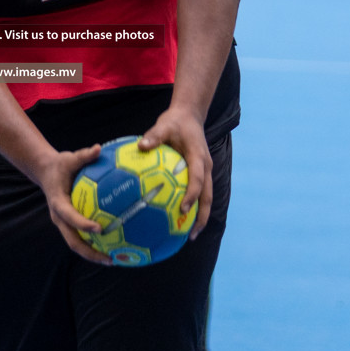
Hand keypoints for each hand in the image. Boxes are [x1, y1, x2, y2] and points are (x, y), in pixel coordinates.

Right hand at [38, 145, 113, 264]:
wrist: (45, 172)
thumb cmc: (60, 165)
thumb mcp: (70, 158)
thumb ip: (84, 155)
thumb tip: (98, 148)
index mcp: (58, 203)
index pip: (70, 217)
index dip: (82, 224)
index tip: (98, 228)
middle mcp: (60, 217)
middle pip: (73, 241)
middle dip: (90, 252)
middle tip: (110, 258)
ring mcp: (64, 223)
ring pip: (77, 244)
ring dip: (93, 254)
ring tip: (114, 259)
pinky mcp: (69, 224)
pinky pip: (81, 238)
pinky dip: (93, 245)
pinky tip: (112, 246)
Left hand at [138, 107, 212, 238]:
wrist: (190, 115)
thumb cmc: (175, 121)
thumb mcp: (163, 125)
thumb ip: (153, 136)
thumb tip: (141, 146)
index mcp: (198, 157)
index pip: (197, 180)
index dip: (192, 195)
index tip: (182, 209)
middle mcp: (206, 167)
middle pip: (208, 196)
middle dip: (202, 216)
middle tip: (191, 235)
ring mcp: (206, 171)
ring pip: (207, 197)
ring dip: (201, 216)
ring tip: (189, 235)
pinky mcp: (201, 172)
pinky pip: (201, 193)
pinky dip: (195, 207)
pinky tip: (181, 219)